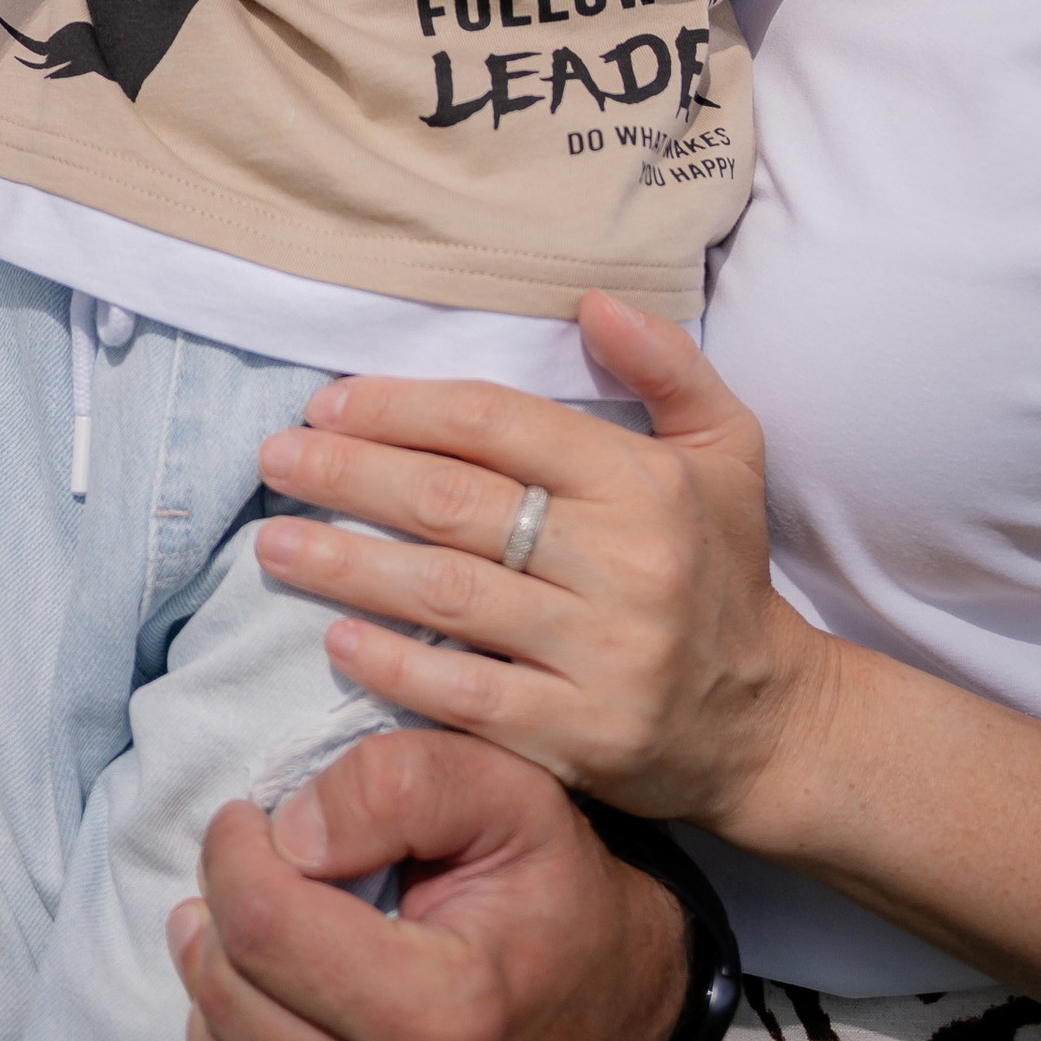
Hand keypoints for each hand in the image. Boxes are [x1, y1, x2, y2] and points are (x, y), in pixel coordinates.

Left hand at [169, 727, 685, 1040]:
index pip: (263, 929)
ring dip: (217, 1015)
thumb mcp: (506, 789)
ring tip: (264, 966)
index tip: (253, 824)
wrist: (619, 1014)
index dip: (235, 853)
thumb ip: (397, 780)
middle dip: (222, 925)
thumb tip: (288, 837)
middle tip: (258, 886)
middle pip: (232, 1011)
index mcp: (455, 1021)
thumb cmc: (552, 892)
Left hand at [251, 295, 838, 832]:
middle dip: (351, 476)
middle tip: (275, 457)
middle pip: (456, 504)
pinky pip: (466, 695)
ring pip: (448, 597)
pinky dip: (395, 667)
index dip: (405, 408)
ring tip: (273, 543)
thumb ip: (669, 366)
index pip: (500, 426)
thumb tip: (594, 302)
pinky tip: (336, 638)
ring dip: (347, 565)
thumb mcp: (726, 451)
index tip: (329, 404)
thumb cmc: (724, 570)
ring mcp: (599, 656)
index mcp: (644, 484)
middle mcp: (622, 564)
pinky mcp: (579, 738)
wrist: (768, 722)